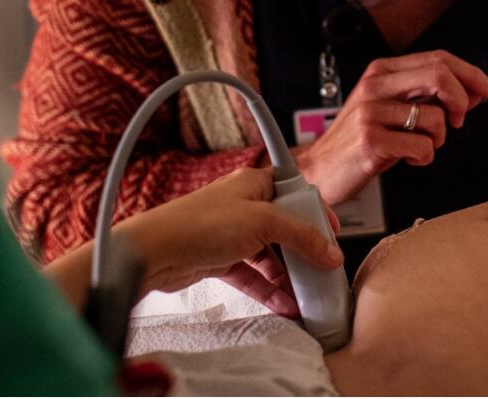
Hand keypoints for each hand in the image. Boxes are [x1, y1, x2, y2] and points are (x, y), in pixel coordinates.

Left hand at [118, 167, 343, 315]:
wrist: (153, 253)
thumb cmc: (198, 224)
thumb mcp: (263, 222)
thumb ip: (302, 236)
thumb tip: (330, 251)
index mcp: (255, 184)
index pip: (297, 195)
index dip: (317, 215)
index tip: (334, 236)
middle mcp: (244, 206)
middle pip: (286, 229)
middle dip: (304, 252)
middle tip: (322, 270)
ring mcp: (232, 234)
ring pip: (270, 256)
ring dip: (288, 276)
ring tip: (306, 295)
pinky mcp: (220, 260)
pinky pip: (252, 275)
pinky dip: (268, 289)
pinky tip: (284, 304)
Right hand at [294, 50, 487, 201]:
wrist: (318, 170)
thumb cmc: (362, 141)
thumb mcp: (396, 112)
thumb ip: (430, 98)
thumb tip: (475, 92)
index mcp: (382, 72)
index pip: (438, 59)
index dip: (471, 74)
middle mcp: (375, 86)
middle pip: (440, 75)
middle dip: (463, 99)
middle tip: (460, 120)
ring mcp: (370, 112)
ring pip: (434, 116)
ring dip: (440, 138)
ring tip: (421, 146)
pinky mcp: (369, 140)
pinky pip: (421, 146)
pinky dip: (425, 156)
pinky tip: (409, 159)